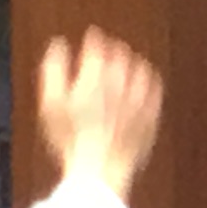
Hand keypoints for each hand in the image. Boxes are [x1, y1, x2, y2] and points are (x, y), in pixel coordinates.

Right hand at [30, 29, 163, 204]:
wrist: (99, 170)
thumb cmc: (71, 140)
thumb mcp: (51, 104)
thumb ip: (54, 70)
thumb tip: (58, 46)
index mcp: (94, 77)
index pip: (98, 46)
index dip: (94, 40)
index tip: (93, 37)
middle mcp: (120, 84)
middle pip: (121, 55)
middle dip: (115, 49)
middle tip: (111, 48)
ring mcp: (138, 100)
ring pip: (141, 70)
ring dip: (134, 63)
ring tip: (129, 64)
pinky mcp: (150, 116)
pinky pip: (155, 92)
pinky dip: (151, 84)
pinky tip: (146, 85)